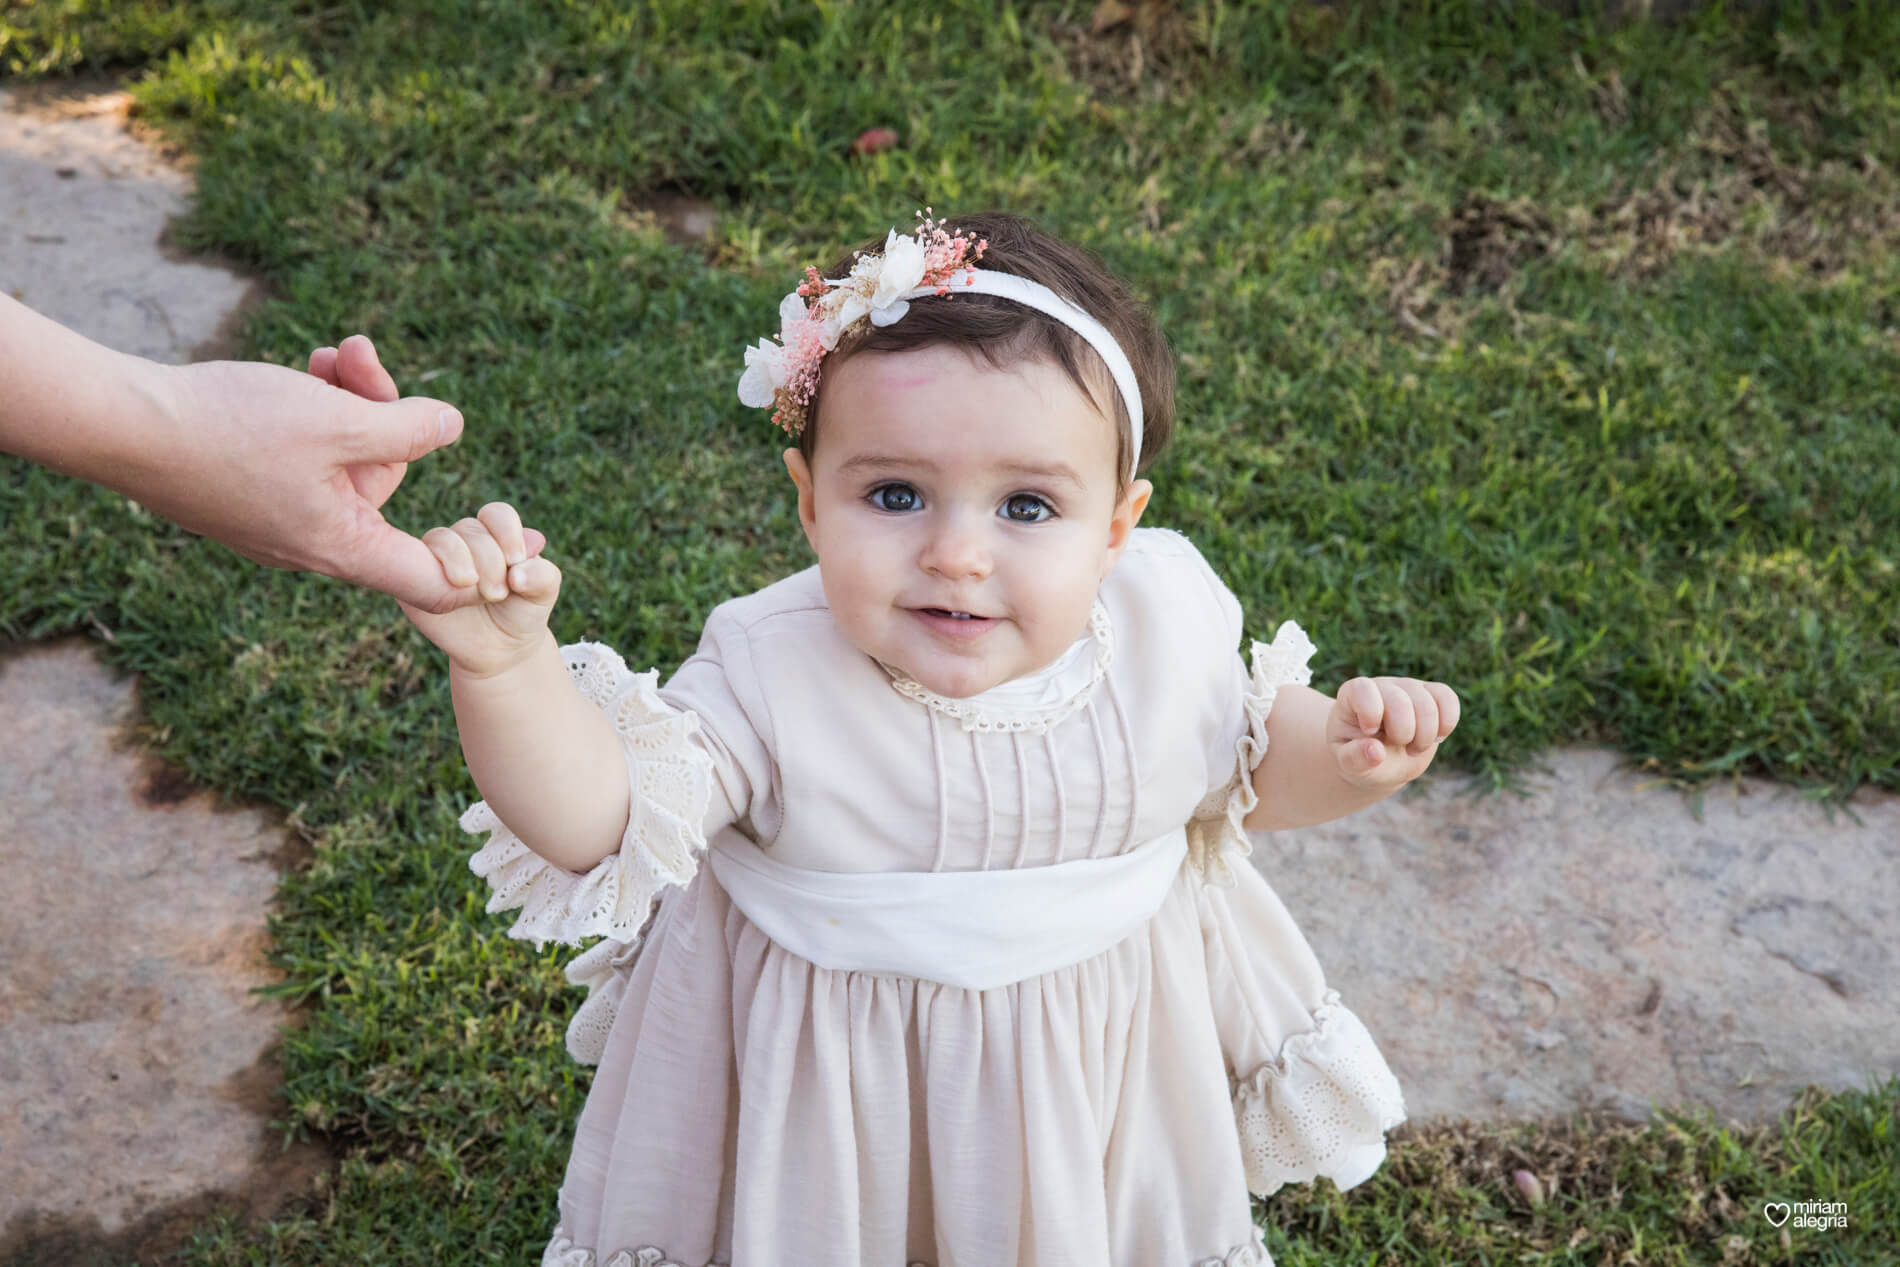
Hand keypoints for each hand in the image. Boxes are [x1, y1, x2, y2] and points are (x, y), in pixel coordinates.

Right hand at [159, 335, 543, 604]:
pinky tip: (316, 362)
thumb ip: (406, 427)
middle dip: (391, 417)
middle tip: (365, 359)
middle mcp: (318, 544)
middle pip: (389, 489)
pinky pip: (312, 455)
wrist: (125, 422)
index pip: (435, 582)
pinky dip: (320, 410)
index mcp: (346, 547)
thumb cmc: (230, 428)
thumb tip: (454, 426)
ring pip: (349, 459)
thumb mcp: (338, 420)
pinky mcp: (258, 490)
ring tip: (338, 350)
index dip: (480, 565)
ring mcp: (286, 518)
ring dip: (355, 399)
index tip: (519, 539)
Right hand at [397, 500, 562, 678]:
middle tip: (498, 594)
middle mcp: (465, 540)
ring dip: (462, 563)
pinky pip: (412, 561)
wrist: (498, 651)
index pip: (497, 514)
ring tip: (477, 594)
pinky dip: (434, 574)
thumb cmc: (522, 613)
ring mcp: (437, 557)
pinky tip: (451, 592)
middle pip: (471, 529)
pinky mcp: (414, 578)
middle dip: (489, 561)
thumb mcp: (544, 593)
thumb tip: (517, 570)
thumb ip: (542, 574)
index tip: (516, 561)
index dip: (507, 533)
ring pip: (442, 539)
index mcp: (497, 535)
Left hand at [1326, 676, 1460, 789]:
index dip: (1370, 712)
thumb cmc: (1359, 758)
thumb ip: (1355, 758)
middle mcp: (1381, 686)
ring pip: (1427, 704)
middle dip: (1403, 734)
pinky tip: (1436, 737)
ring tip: (1414, 748)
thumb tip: (1376, 751)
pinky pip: (1448, 698)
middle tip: (1397, 747)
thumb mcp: (1349, 764)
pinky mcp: (1431, 694)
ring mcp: (1408, 687)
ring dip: (1425, 735)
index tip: (1370, 733)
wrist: (1380, 759)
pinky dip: (1447, 723)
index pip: (1363, 689)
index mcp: (1352, 696)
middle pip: (1401, 702)